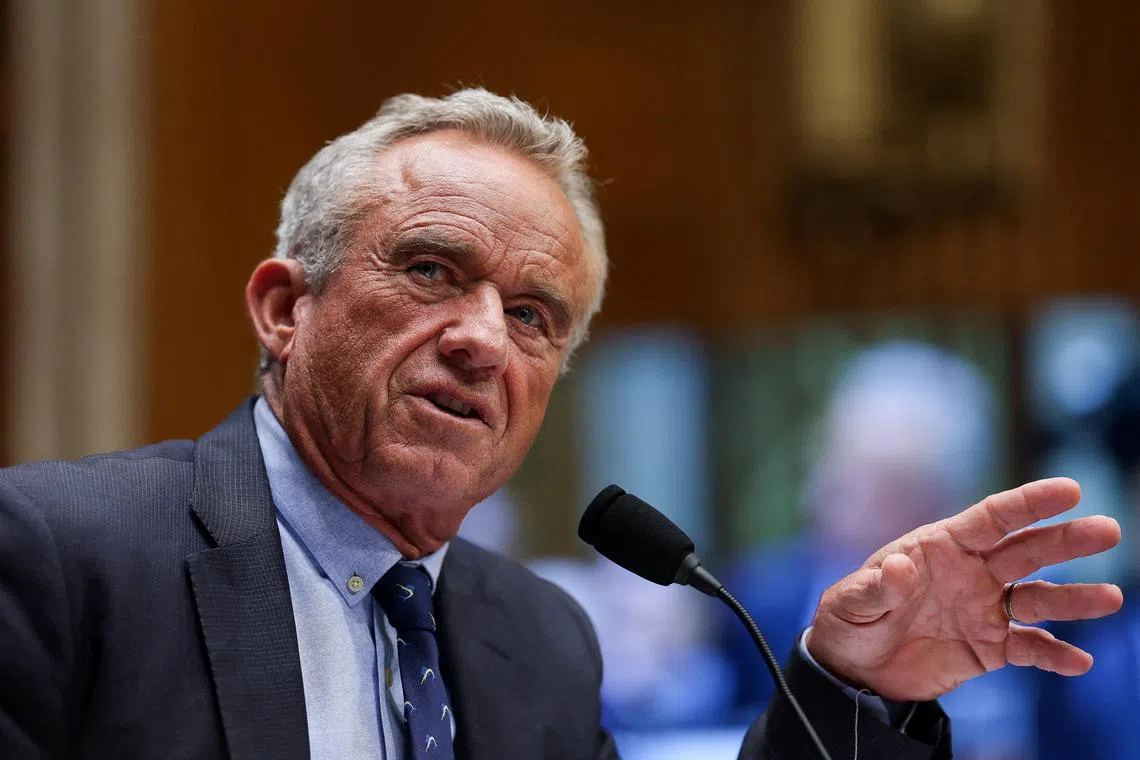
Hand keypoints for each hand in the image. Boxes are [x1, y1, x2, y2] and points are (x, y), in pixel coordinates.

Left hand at [806, 477, 1122, 700]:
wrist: (854, 669)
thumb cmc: (848, 621)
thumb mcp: (851, 602)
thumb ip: (875, 586)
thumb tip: (897, 567)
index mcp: (940, 547)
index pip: (990, 518)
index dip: (1028, 503)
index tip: (1069, 490)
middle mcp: (972, 573)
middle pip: (1026, 551)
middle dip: (1066, 540)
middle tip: (1108, 530)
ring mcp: (985, 610)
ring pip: (1037, 599)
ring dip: (1072, 599)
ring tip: (1110, 599)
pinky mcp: (990, 648)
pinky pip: (1029, 649)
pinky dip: (1053, 655)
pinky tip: (1077, 662)